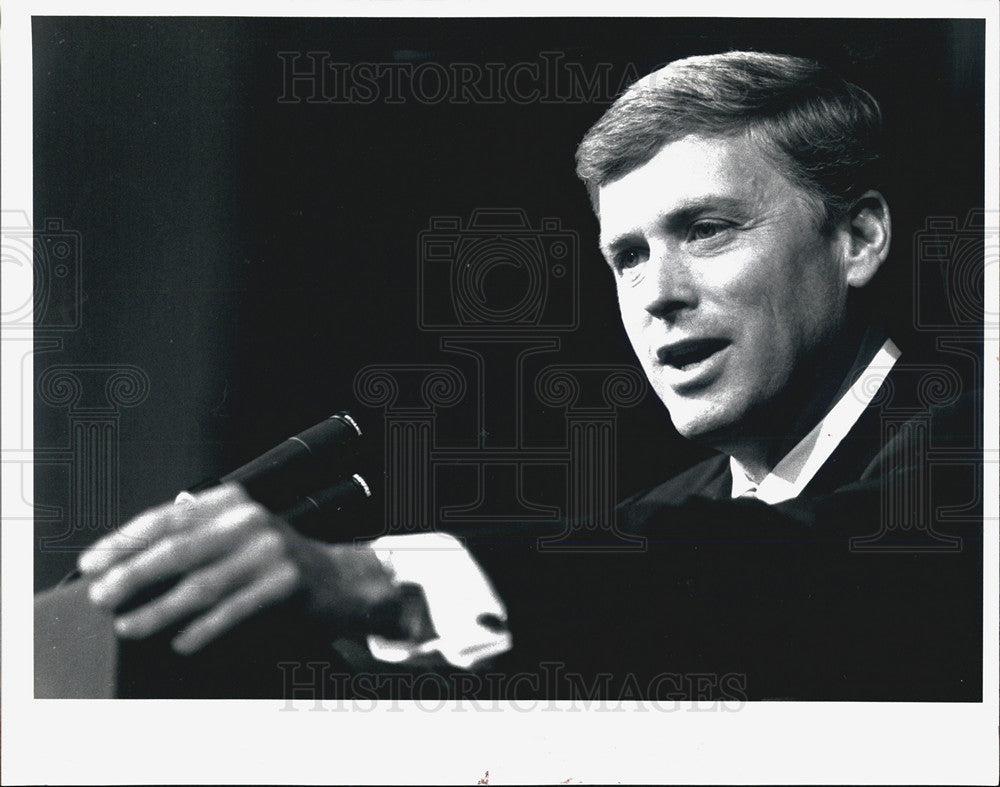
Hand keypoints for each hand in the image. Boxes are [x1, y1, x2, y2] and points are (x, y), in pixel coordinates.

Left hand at [77, 483, 405, 654]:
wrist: (338, 580)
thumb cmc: (275, 563)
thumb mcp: (236, 536)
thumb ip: (193, 539)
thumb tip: (125, 564)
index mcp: (231, 501)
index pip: (167, 517)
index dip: (124, 541)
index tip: (93, 563)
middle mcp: (250, 520)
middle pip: (178, 549)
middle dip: (132, 575)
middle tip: (102, 596)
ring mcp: (270, 550)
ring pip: (201, 585)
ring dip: (158, 609)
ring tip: (129, 625)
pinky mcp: (286, 583)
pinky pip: (234, 610)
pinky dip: (203, 628)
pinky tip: (181, 641)